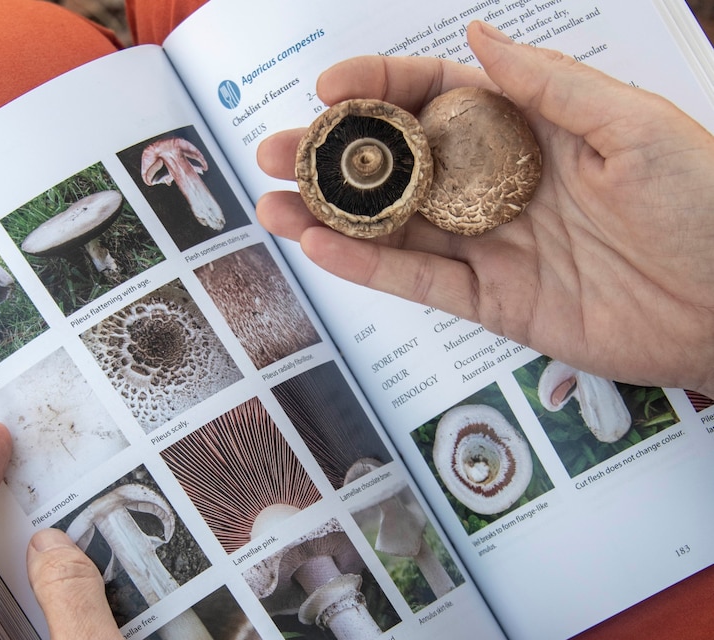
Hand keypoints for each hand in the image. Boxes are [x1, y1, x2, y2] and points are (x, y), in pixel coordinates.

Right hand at [257, 20, 713, 396]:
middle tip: (274, 153)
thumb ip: (546, 84)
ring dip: (331, 218)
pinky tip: (323, 250)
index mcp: (528, 130)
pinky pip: (420, 281)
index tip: (328, 87)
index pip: (437, 98)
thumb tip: (474, 32)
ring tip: (273, 206)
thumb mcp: (633, 126)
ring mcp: (490, 245)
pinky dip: (369, 269)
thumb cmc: (704, 204)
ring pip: (395, 229)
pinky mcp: (491, 301)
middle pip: (398, 167)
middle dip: (333, 159)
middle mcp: (497, 184)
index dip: (380, 88)